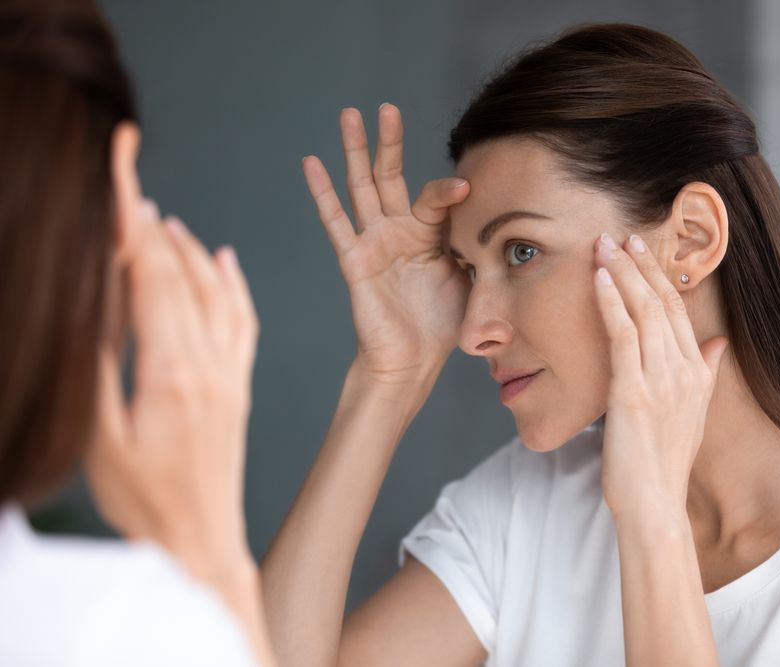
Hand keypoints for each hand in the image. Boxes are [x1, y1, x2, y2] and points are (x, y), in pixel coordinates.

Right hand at [86, 198, 258, 580]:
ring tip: (164, 221)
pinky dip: (234, 286)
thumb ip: (98, 370)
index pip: (150, 279)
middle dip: (152, 227)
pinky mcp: (239, 387)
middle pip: (181, 277)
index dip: (133, 226)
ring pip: (217, 294)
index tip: (121, 183)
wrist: (200, 541)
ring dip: (191, 251)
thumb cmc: (144, 502)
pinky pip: (244, 323)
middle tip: (132, 187)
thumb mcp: (101, 440)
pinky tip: (225, 262)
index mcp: (170, 373)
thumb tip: (92, 306)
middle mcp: (208, 365)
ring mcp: (230, 375)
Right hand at [303, 104, 470, 385]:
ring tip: (348, 114)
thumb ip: (479, 247)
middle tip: (386, 107)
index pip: (435, 197)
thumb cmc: (443, 324)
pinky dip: (322, 193)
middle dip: (389, 141)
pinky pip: (336, 222)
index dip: (449, 191)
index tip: (468, 188)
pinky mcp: (355, 259)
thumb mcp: (473, 279)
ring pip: (362, 187)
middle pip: (391, 176)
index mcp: (430, 234)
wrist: (413, 360)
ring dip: (354, 151)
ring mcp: (375, 242)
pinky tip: (312, 162)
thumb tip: (507, 225)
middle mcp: (400, 231)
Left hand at [593, 232, 727, 518]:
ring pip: (642, 311)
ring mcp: (659, 380)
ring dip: (621, 273)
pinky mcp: (632, 392)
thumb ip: (707, 372)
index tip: (641, 250)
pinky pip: (622, 336)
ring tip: (603, 245)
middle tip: (619, 235)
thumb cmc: (665, 461)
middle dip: (639, 265)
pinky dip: (610, 302)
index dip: (658, 276)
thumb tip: (719, 342)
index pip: (677, 311)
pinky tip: (598, 279)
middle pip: (661, 303)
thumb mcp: (694, 413)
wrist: (655, 503)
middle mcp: (683, 370)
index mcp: (697, 373)